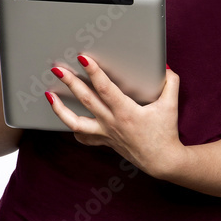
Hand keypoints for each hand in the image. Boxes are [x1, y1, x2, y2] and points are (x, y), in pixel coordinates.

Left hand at [45, 55, 182, 177]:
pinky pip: (84, 137)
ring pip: (76, 122)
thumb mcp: (171, 105)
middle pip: (86, 100)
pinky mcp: (104, 141)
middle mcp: (112, 122)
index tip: (83, 58)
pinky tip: (66, 119)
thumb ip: (170, 83)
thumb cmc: (165, 133)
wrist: (162, 161)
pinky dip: (74, 128)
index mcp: (126, 112)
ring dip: (60, 109)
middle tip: (57, 69)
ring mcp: (105, 133)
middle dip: (70, 83)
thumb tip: (166, 67)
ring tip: (49, 96)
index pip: (105, 88)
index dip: (93, 72)